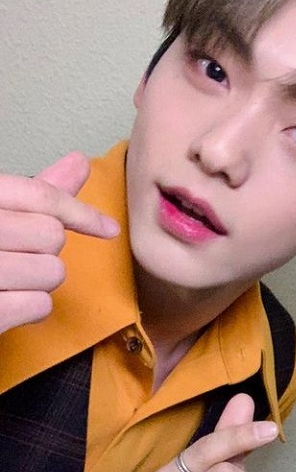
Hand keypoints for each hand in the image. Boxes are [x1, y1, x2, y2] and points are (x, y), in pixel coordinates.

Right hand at [0, 151, 118, 332]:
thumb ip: (33, 194)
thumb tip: (80, 162)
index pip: (40, 196)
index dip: (81, 213)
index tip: (108, 228)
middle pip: (52, 235)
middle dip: (44, 251)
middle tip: (13, 257)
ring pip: (53, 272)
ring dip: (38, 282)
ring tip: (6, 281)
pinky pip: (40, 304)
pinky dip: (29, 309)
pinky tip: (6, 303)